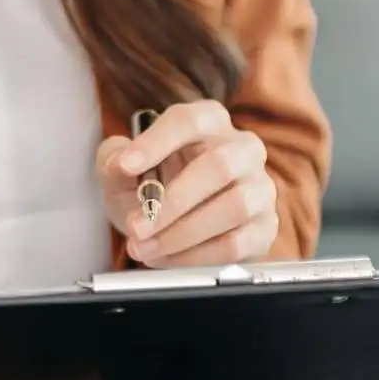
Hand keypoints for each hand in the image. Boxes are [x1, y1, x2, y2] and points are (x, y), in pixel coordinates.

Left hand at [96, 100, 277, 267]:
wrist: (174, 224)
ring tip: (145, 248)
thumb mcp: (123, 171)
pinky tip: (167, 258)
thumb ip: (114, 161)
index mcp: (209, 122)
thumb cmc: (152, 187)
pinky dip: (196, 256)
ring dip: (182, 234)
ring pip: (234, 207)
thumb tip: (120, 163)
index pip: (189, 121)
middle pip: (219, 166)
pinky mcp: (264, 227)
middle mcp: (242, 149)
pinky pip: (236, 244)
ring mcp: (260, 188)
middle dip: (171, 202)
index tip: (126, 166)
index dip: (157, 142)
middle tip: (136, 226)